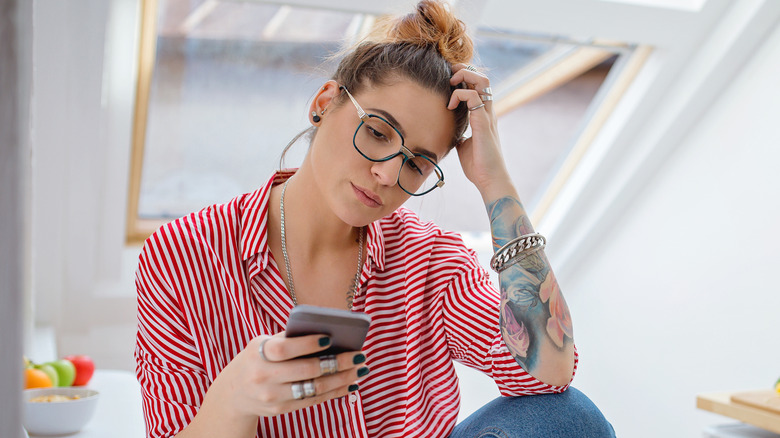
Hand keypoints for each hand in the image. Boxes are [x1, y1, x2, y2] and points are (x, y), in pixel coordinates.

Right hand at [190, 333, 367, 434]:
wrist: (233, 393)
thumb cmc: (257, 359)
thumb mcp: (263, 344)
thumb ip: (289, 338)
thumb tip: (327, 332)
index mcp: (259, 353)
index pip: (285, 349)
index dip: (307, 344)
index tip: (330, 337)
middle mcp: (264, 376)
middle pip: (306, 371)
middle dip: (337, 363)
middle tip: (359, 355)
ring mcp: (272, 396)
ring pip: (314, 388)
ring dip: (342, 379)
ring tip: (360, 369)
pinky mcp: (280, 410)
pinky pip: (312, 400)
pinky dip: (334, 392)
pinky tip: (349, 384)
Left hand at [448, 64, 514, 201]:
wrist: (490, 180)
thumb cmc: (478, 166)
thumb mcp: (464, 146)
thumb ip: (460, 135)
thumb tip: (451, 133)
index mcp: (484, 116)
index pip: (478, 86)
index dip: (465, 77)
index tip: (449, 81)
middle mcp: (487, 112)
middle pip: (482, 77)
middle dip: (464, 70)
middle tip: (449, 76)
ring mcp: (487, 116)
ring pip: (482, 81)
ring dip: (464, 76)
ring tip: (451, 84)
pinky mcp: (483, 123)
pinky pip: (473, 97)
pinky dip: (459, 95)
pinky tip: (450, 106)